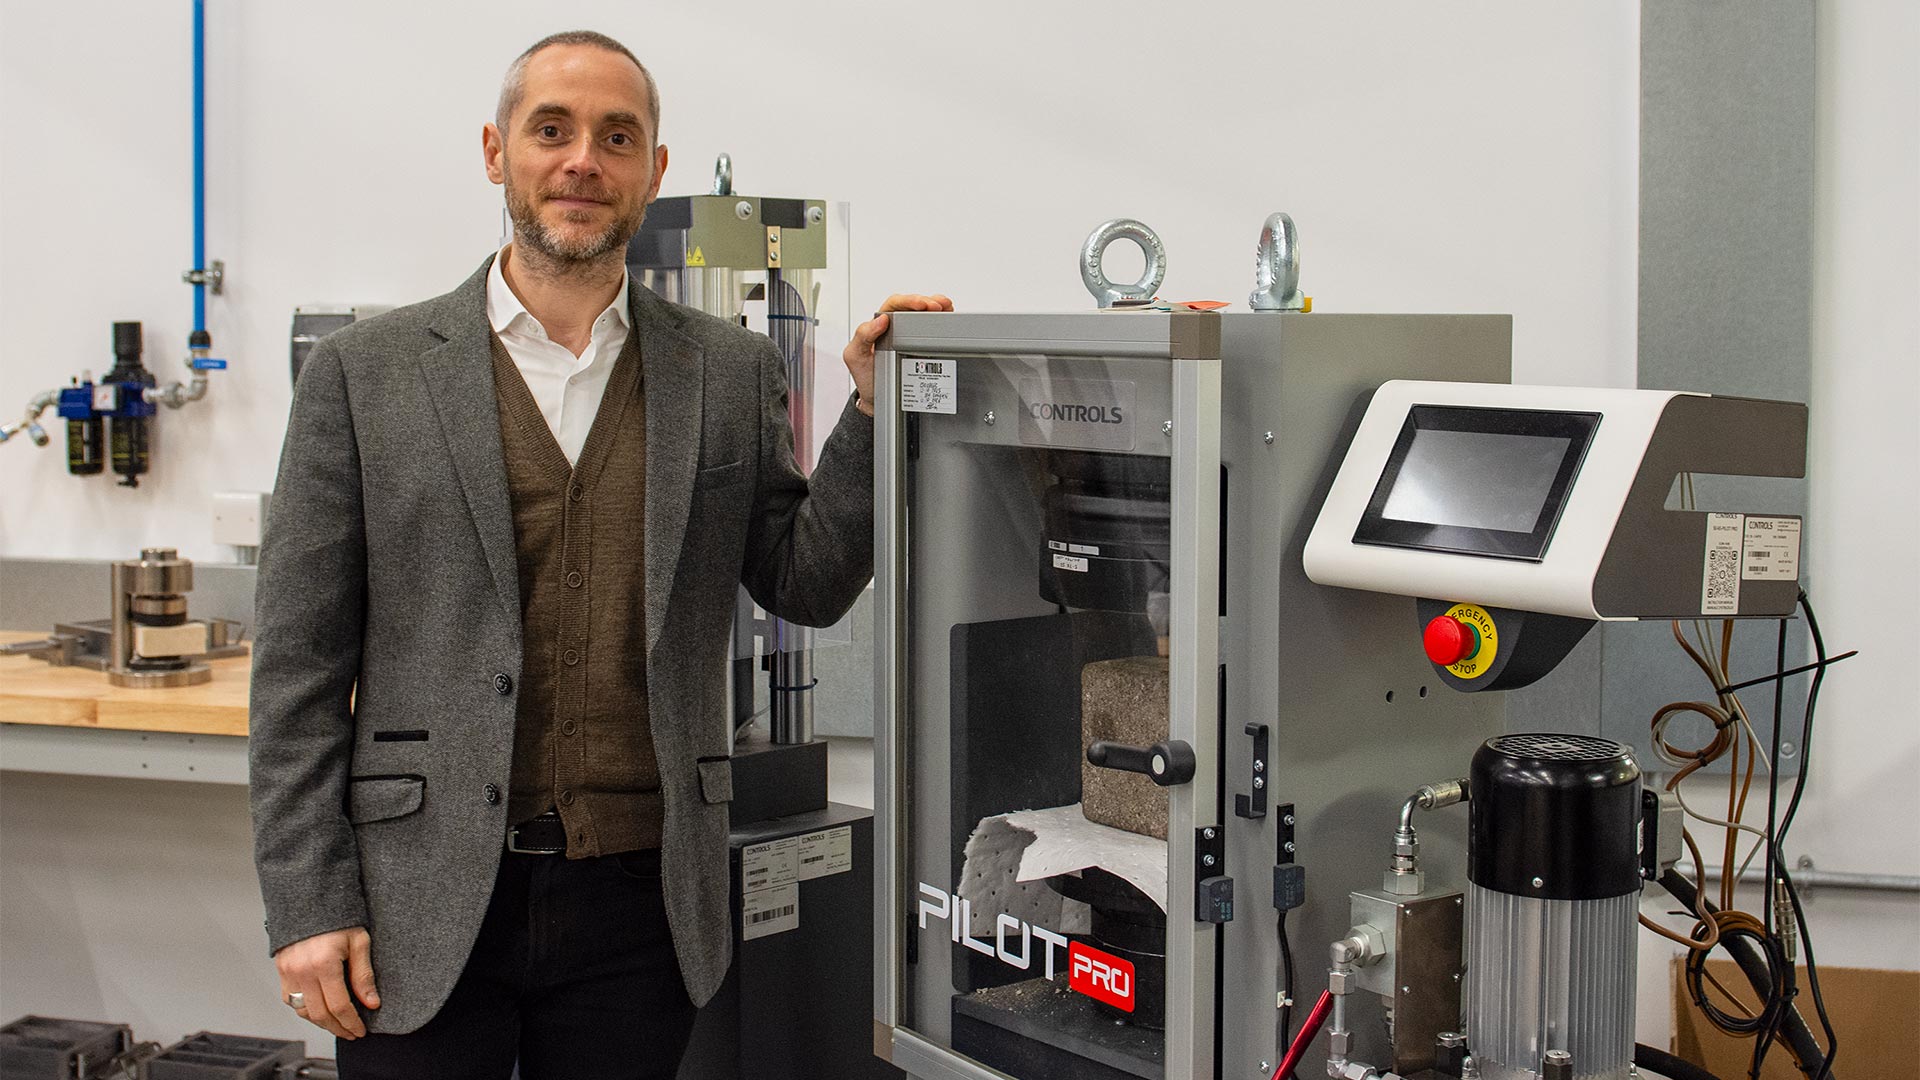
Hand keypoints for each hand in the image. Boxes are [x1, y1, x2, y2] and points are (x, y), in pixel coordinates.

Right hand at [275, 926, 379, 1038]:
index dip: (351, 1022)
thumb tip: (371, 1002)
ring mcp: (288, 971)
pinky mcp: (281, 970)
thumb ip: (364, 975)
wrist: (311, 898)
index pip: (339, 1006)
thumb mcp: (359, 941)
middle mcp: (302, 971)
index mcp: (323, 963)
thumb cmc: (338, 916)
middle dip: (337, 1028)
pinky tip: (319, 1010)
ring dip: (321, 1022)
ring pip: (302, 1011)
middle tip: (352, 1033)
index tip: (361, 1030)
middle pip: (319, 1014)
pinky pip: (290, 1000)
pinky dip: (305, 1010)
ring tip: (338, 1024)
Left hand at [844, 294, 953, 416]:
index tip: (920, 304)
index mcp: (879, 325)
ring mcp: (910, 336)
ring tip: (946, 307)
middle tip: (938, 306)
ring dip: (938, 307)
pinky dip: (942, 320)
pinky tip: (949, 317)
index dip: (908, 301)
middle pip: (913, 306)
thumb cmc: (866, 376)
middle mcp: (895, 327)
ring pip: (925, 314)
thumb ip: (862, 335)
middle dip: (928, 302)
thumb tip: (880, 320)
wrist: (877, 398)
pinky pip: (933, 329)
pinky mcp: (921, 346)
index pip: (894, 304)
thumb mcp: (855, 356)